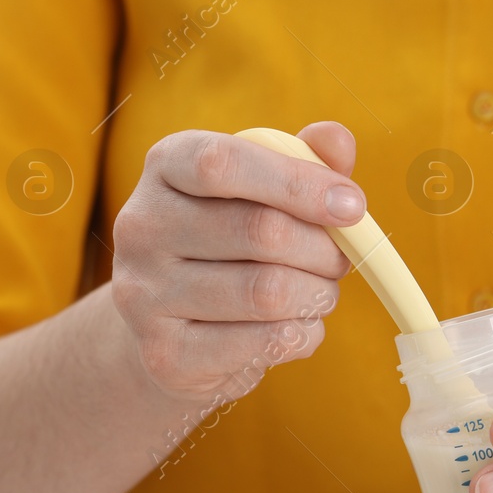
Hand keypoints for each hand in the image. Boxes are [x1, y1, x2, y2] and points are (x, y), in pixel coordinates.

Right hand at [111, 122, 364, 400]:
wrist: (170, 330)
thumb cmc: (229, 244)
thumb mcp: (262, 190)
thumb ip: (302, 160)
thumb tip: (336, 139)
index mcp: (165, 167)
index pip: (222, 163)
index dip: (298, 182)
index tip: (352, 205)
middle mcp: (141, 227)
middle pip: (261, 231)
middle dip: (323, 249)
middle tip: (339, 259)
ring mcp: (145, 295)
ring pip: (268, 292)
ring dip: (317, 294)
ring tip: (317, 292)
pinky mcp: (166, 354)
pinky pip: (265, 342)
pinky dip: (302, 334)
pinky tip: (295, 326)